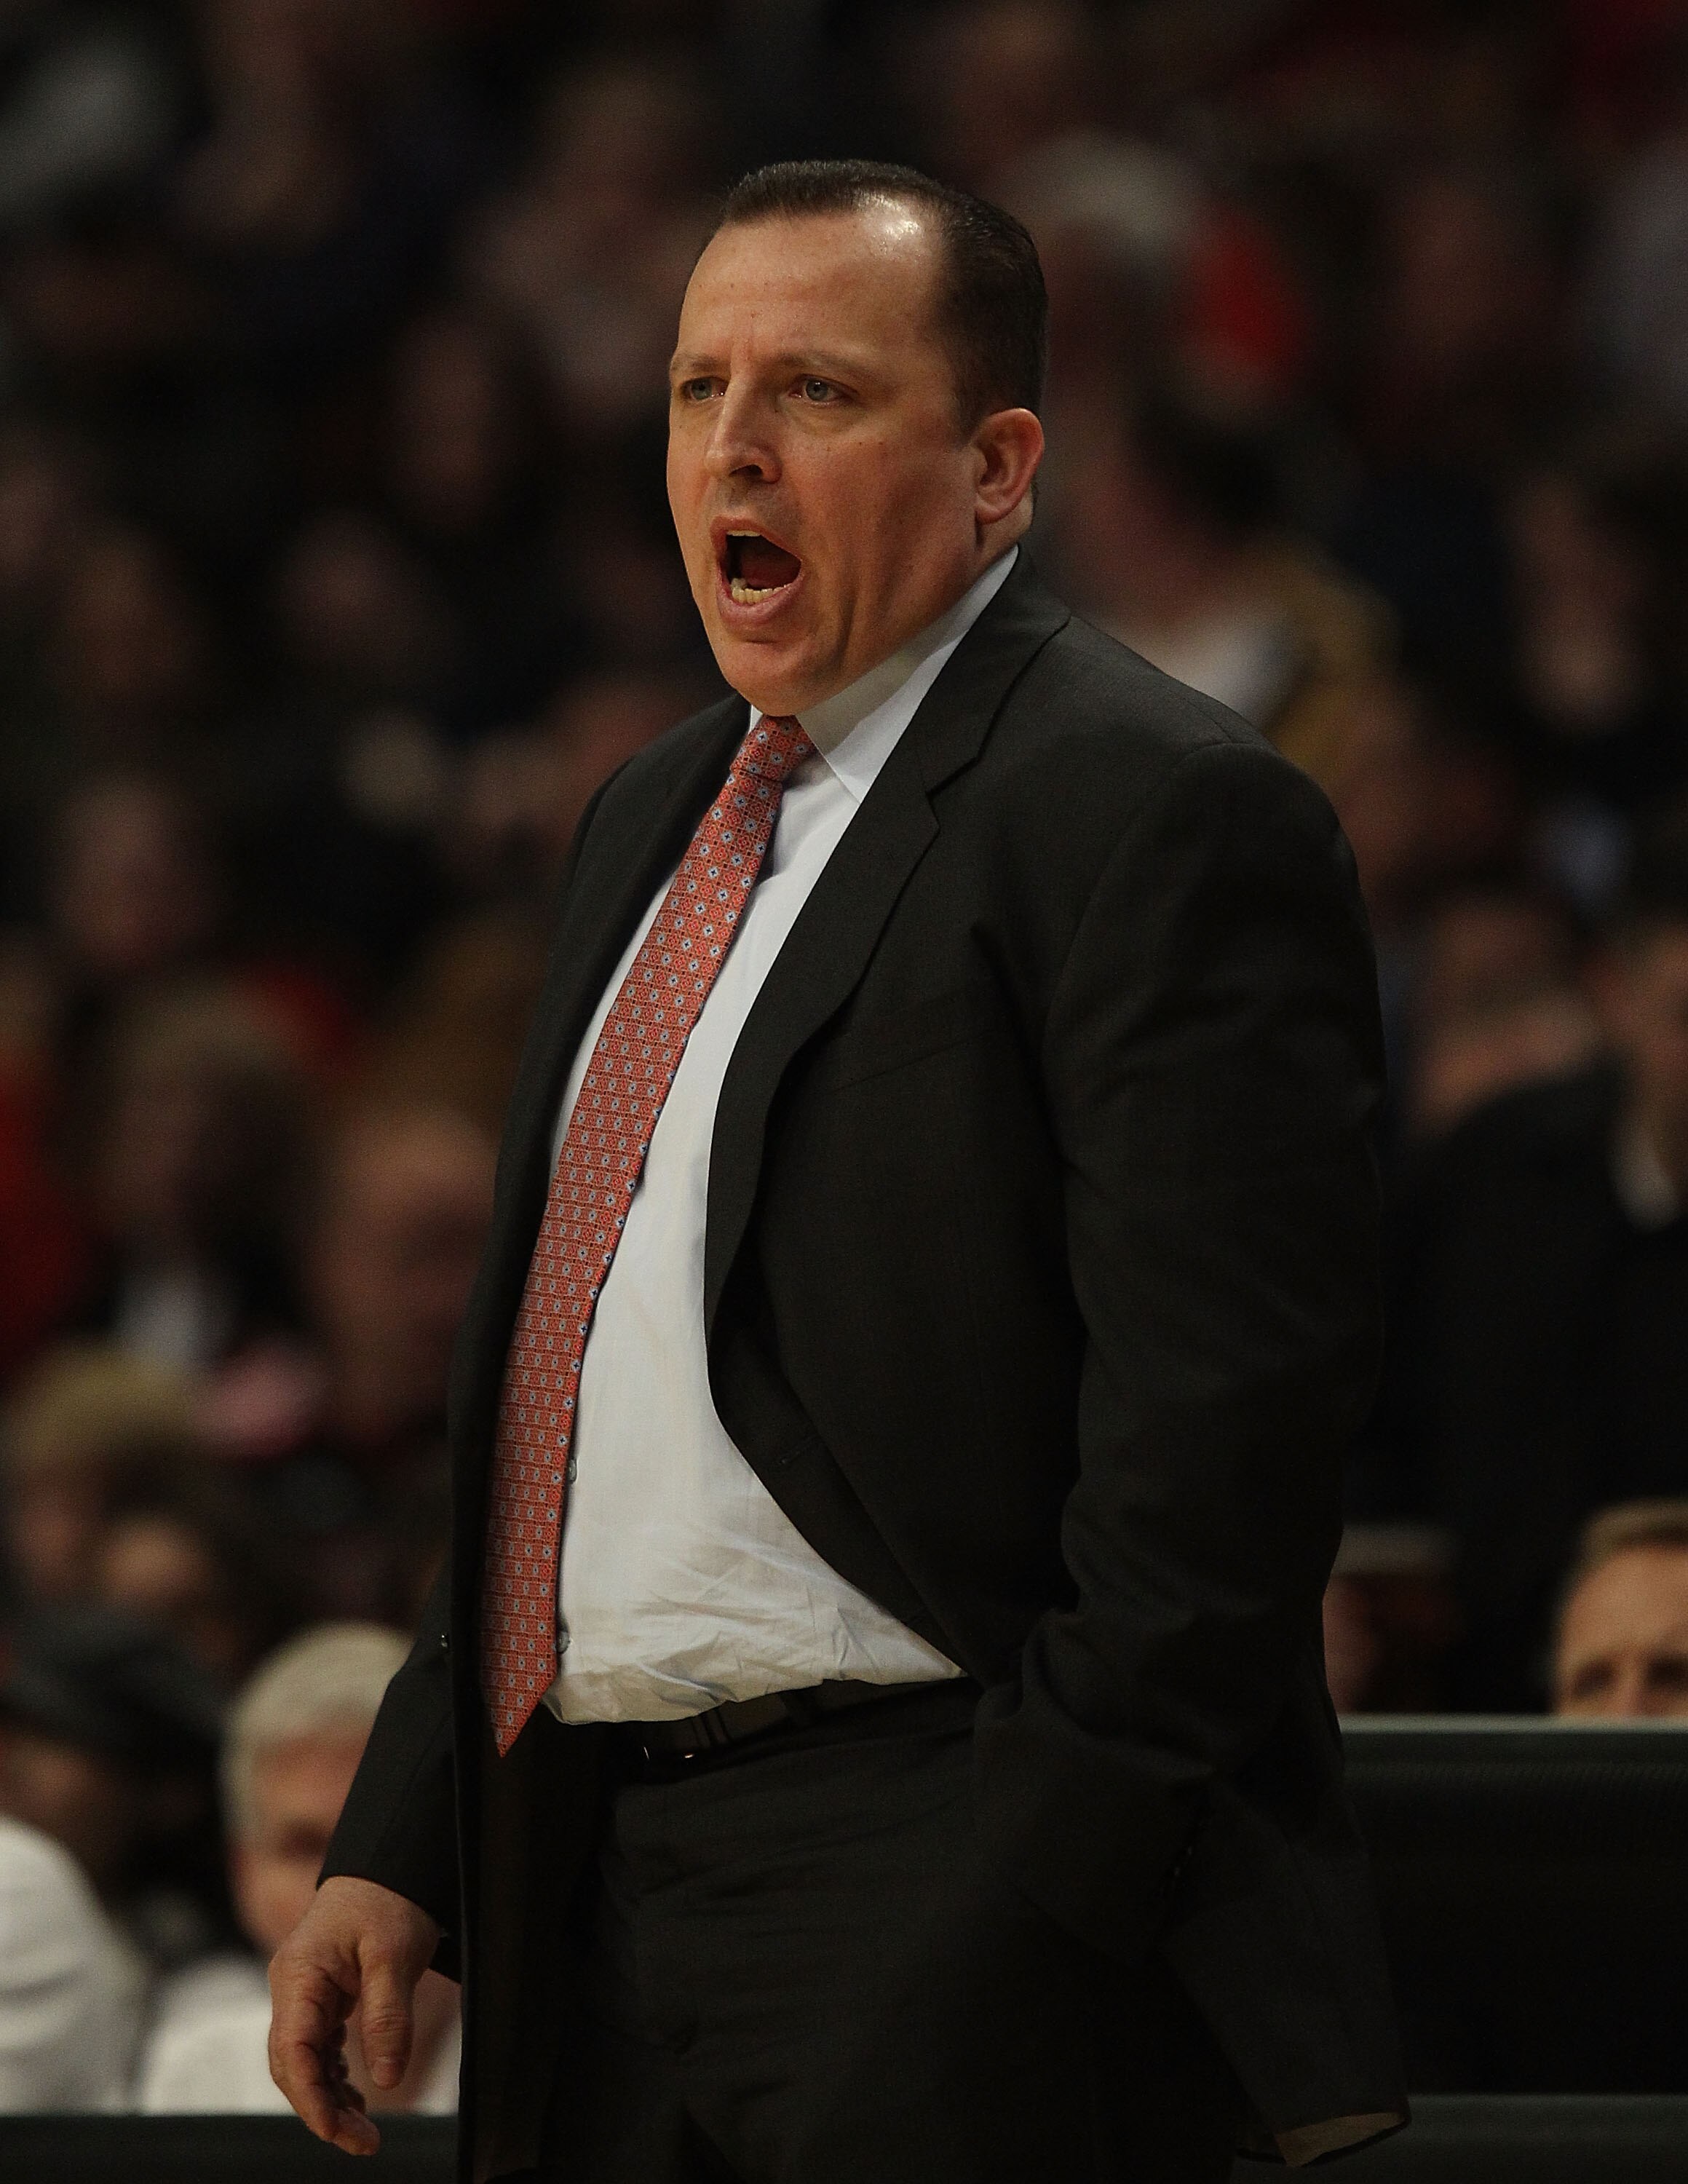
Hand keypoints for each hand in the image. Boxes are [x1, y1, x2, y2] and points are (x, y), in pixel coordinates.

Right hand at [268, 1875, 441, 2154]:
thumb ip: (387, 2016)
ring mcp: (303, 1992)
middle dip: (323, 2109)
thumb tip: (387, 2080)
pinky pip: (318, 2045)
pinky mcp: (320, 1995)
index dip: (311, 2100)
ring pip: (304, 2060)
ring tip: (365, 2128)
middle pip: (293, 2065)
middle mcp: (292, 1987)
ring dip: (329, 2096)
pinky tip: (357, 2093)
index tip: (338, 2133)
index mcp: (299, 1975)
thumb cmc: (388, 1899)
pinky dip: (335, 2074)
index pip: (292, 2052)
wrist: (388, 1863)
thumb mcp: (395, 1955)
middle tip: (365, 2141)